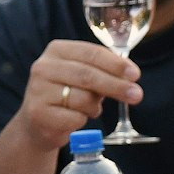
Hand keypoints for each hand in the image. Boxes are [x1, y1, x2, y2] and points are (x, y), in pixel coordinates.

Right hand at [18, 39, 140, 151]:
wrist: (37, 123)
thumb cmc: (66, 95)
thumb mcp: (82, 76)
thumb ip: (103, 71)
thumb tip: (130, 76)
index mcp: (57, 50)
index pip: (91, 53)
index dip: (116, 64)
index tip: (135, 75)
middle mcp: (43, 67)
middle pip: (88, 75)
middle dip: (116, 86)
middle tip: (136, 95)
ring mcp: (38, 90)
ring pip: (83, 99)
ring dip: (95, 107)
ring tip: (90, 109)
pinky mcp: (38, 113)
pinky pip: (75, 118)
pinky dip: (82, 120)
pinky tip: (75, 119)